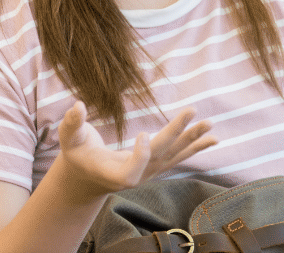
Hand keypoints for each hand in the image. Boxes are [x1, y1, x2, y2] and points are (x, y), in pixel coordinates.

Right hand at [56, 101, 216, 195]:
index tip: (143, 134)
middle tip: (192, 110)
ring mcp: (150, 171)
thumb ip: (72, 124)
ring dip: (194, 140)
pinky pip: (179, 156)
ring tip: (211, 126)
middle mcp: (138, 175)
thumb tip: (77, 106)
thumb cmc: (78, 155)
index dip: (141, 155)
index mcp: (115, 174)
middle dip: (177, 133)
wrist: (87, 177)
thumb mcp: (70, 140)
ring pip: (174, 155)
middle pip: (161, 155)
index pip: (133, 171)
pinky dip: (196, 147)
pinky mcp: (157, 165)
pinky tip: (213, 138)